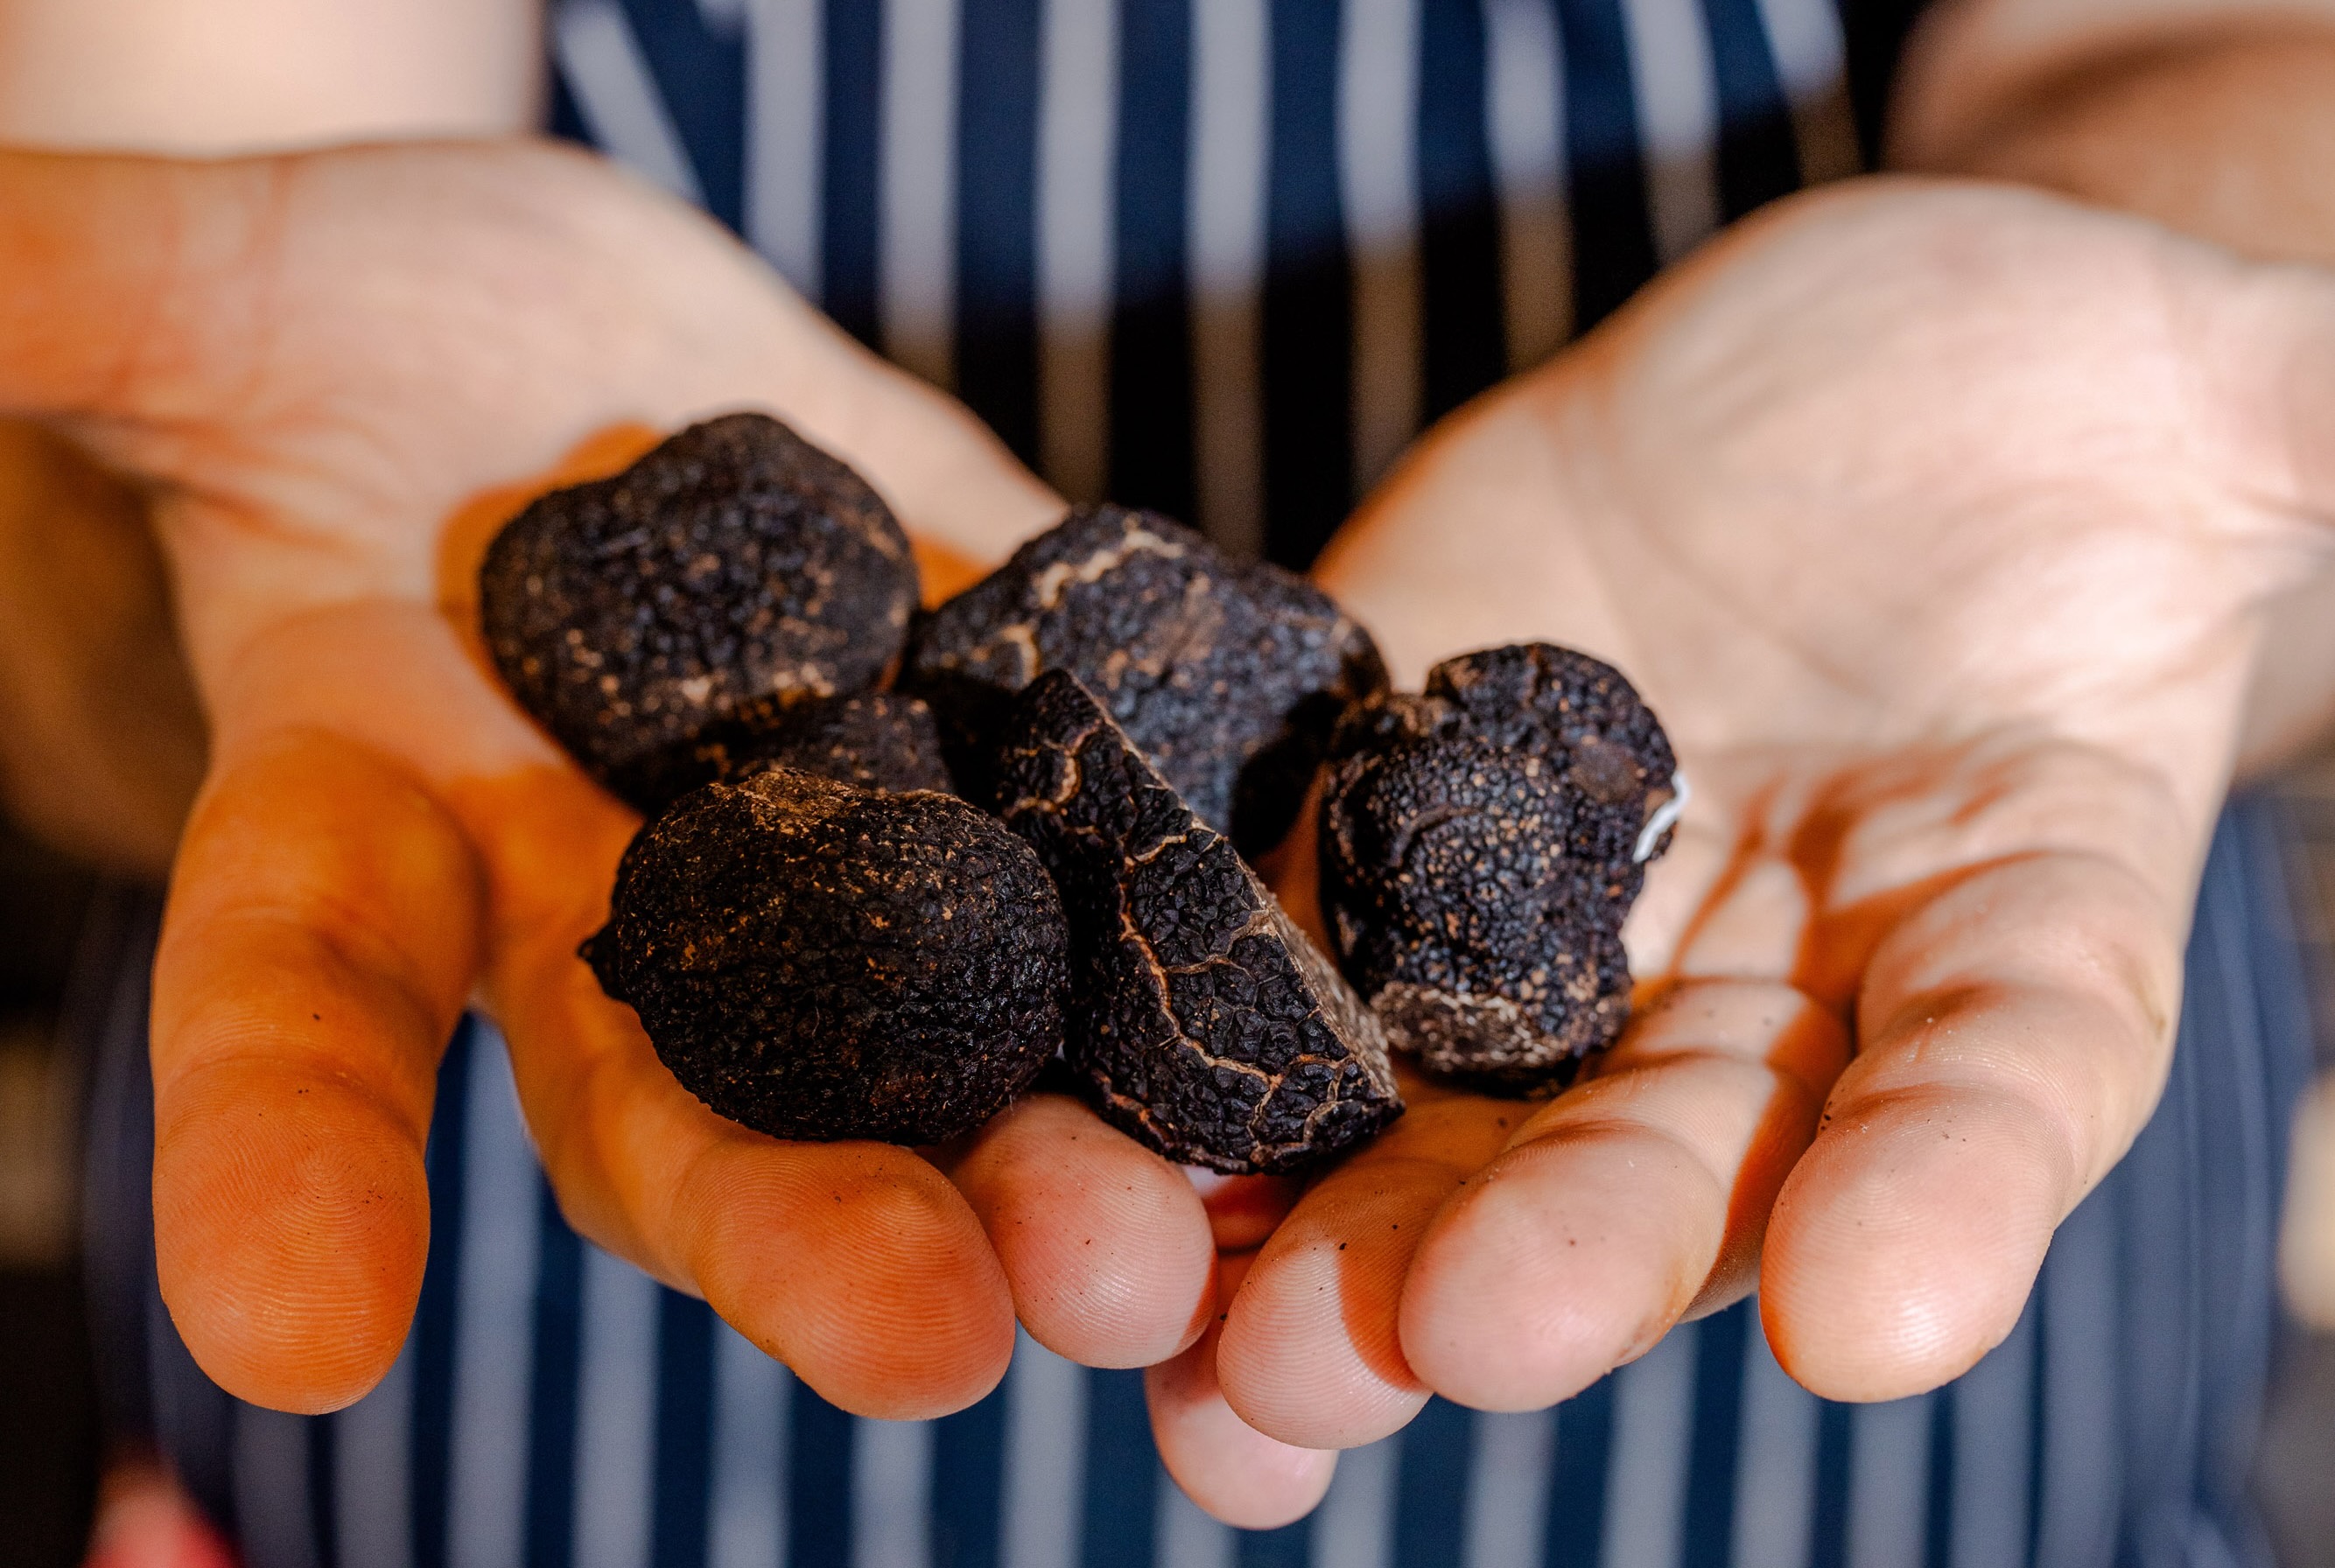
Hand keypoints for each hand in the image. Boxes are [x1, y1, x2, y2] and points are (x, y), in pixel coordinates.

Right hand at [0, 140, 1217, 1415]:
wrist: (610, 354)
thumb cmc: (382, 338)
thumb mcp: (238, 300)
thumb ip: (79, 317)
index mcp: (386, 846)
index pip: (303, 1021)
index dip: (291, 1169)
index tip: (293, 1339)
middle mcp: (621, 924)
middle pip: (687, 1117)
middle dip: (789, 1230)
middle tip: (916, 1343)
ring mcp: (846, 879)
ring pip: (931, 1066)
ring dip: (1039, 1171)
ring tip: (1142, 1264)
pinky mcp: (1025, 788)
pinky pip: (1115, 895)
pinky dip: (1211, 981)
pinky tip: (1320, 1057)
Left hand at [1142, 176, 2334, 1515]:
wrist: (1855, 384)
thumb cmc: (2081, 404)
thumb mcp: (2220, 417)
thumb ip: (2295, 466)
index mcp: (1993, 939)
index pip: (1992, 1093)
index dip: (1943, 1201)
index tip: (1874, 1313)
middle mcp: (1754, 982)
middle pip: (1653, 1161)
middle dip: (1547, 1259)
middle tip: (1430, 1349)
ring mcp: (1536, 903)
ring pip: (1431, 1106)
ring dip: (1321, 1235)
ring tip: (1227, 1352)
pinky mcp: (1365, 789)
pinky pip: (1269, 918)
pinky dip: (1185, 1032)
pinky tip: (1085, 1147)